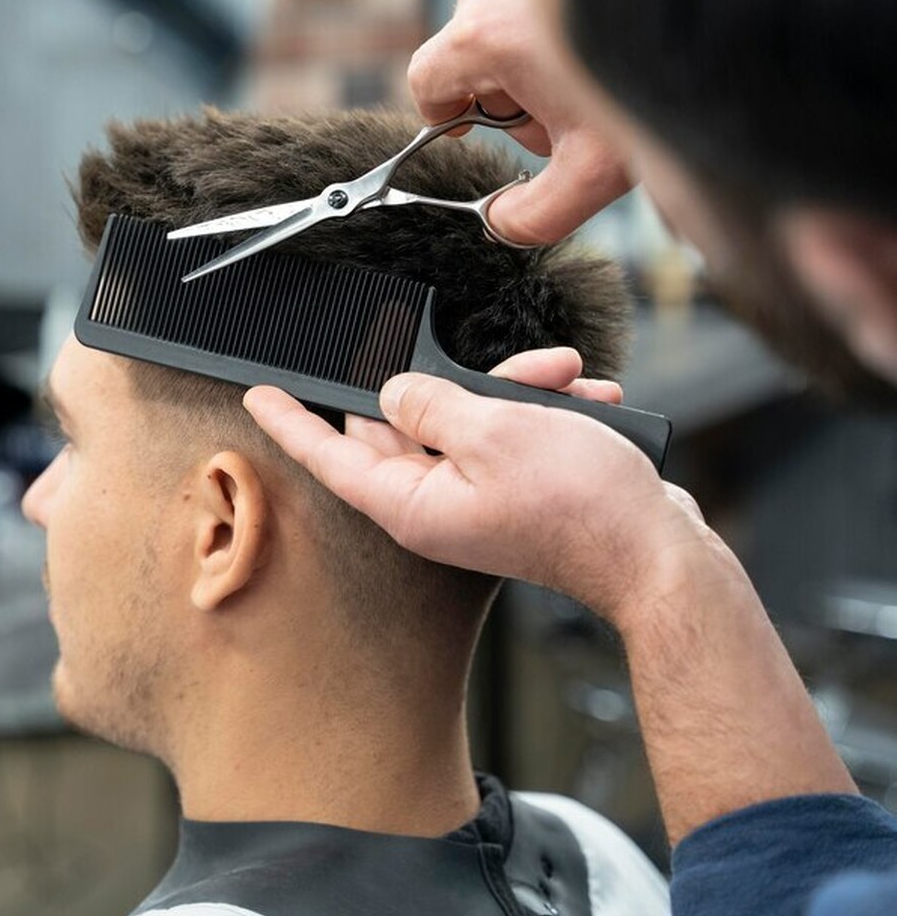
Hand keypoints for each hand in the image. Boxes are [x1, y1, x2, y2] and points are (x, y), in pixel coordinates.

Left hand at [244, 348, 707, 625]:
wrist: (658, 557)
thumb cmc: (581, 508)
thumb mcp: (494, 430)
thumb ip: (431, 403)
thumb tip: (395, 392)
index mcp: (410, 502)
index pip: (331, 455)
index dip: (291, 420)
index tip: (256, 395)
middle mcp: (433, 503)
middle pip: (398, 426)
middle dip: (441, 381)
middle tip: (465, 358)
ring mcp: (473, 498)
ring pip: (463, 420)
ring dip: (510, 389)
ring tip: (560, 379)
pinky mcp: (513, 489)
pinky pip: (506, 435)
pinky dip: (539, 411)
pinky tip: (583, 400)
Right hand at [408, 0, 635, 243]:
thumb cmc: (655, 77)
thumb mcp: (593, 170)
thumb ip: (534, 216)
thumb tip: (499, 224)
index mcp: (483, 35)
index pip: (427, 81)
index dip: (445, 113)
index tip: (471, 127)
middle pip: (474, 50)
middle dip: (513, 86)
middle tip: (570, 107)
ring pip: (506, 12)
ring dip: (539, 46)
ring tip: (599, 63)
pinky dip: (564, 10)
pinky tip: (610, 31)